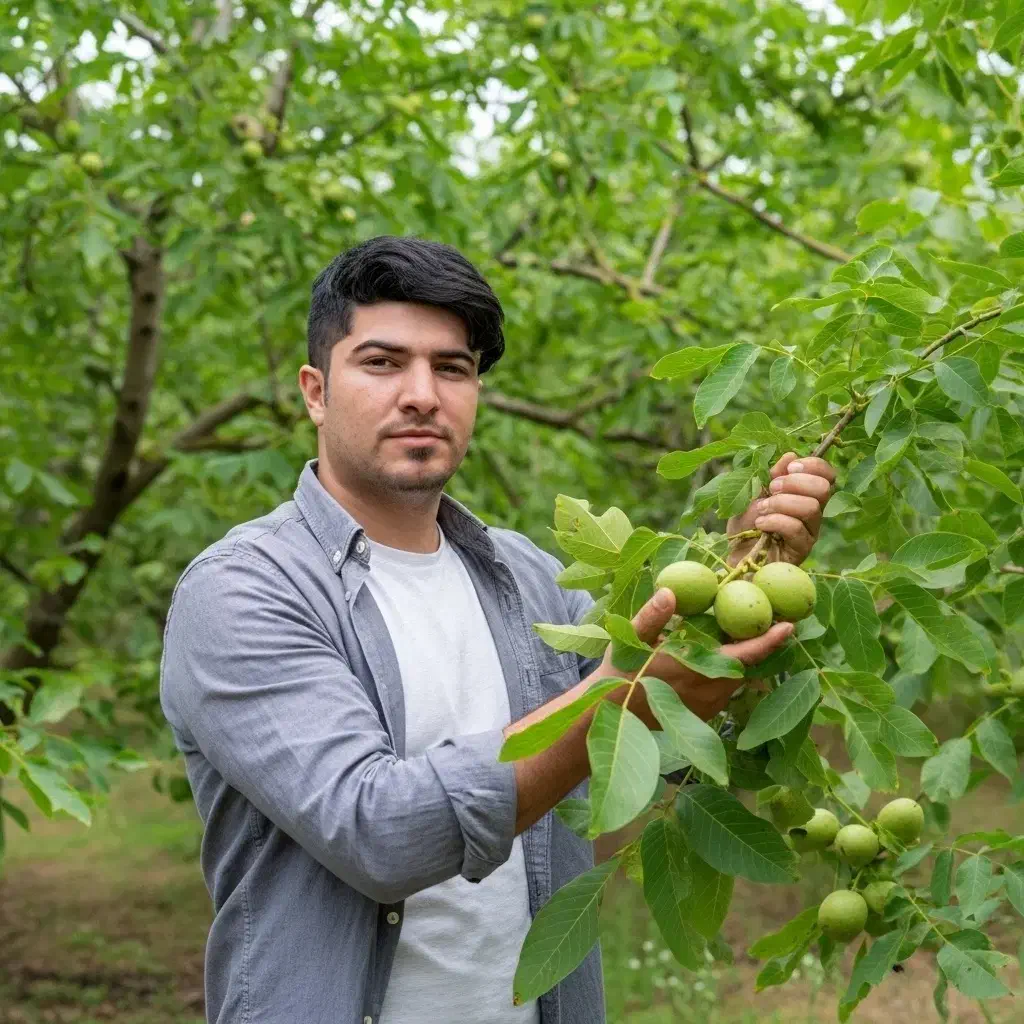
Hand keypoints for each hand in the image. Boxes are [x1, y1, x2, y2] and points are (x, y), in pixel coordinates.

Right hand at [598, 587, 791, 721]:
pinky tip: (717, 656)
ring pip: (736, 677)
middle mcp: (711, 690)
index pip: (746, 654)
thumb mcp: (631, 639)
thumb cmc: (620, 670)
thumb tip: (670, 591)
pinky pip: (724, 688)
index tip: (791, 623)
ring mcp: (710, 706)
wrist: (610, 713)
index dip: (771, 640)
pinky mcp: (705, 715)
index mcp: (699, 668)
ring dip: (741, 657)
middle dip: (761, 643)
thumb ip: (652, 616)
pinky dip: (727, 671)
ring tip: (742, 633)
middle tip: (772, 617)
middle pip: (747, 664)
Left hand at [727, 452, 835, 566]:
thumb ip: (770, 475)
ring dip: (781, 503)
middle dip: (795, 483)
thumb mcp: (752, 494)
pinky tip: (761, 524)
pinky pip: (797, 528)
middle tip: (772, 489)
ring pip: (811, 507)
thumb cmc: (745, 524)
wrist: (735, 555)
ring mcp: (810, 532)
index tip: (789, 468)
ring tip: (762, 510)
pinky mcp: (802, 550)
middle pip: (823, 488)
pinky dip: (775, 521)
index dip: (813, 465)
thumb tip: (790, 456)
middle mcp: (812, 512)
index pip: (826, 474)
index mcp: (804, 494)